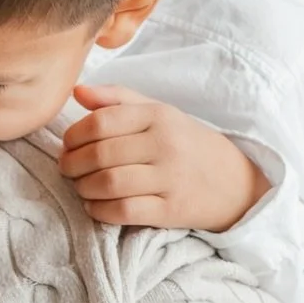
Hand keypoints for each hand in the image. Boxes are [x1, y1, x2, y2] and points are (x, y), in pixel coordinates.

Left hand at [60, 85, 269, 230]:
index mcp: (158, 116)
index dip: (74, 136)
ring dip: (84, 188)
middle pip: (100, 154)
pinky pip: (124, 211)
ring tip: (82, 187)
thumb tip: (77, 91)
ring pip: (108, 183)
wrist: (236, 182)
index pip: (100, 122)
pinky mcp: (172, 210)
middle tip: (68, 170)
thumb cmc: (188, 144)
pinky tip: (95, 206)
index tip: (67, 145)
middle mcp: (165, 144)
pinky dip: (100, 211)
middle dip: (73, 165)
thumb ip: (117, 99)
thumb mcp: (160, 113)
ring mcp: (170, 178)